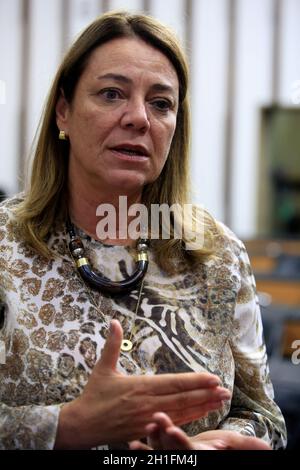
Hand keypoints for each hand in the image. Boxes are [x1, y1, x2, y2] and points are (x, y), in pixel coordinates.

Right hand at [55, 320, 229, 448]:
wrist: (82, 426)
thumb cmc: (94, 396)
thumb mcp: (103, 368)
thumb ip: (112, 344)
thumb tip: (114, 321)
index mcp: (140, 386)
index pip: (174, 383)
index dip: (196, 381)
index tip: (214, 378)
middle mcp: (148, 403)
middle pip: (183, 398)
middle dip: (206, 394)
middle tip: (226, 391)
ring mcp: (149, 419)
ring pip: (182, 413)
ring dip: (203, 407)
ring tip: (220, 401)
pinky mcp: (147, 431)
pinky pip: (173, 424)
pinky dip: (190, 419)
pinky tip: (202, 414)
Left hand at [130, 412, 270, 449]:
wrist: (210, 454)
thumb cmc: (221, 450)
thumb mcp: (234, 447)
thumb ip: (244, 446)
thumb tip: (267, 447)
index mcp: (199, 456)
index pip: (188, 451)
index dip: (180, 441)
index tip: (172, 430)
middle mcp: (184, 460)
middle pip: (172, 451)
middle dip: (163, 437)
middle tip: (156, 419)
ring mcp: (172, 458)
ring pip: (160, 451)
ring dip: (152, 439)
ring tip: (147, 425)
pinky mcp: (164, 454)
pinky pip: (152, 454)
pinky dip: (142, 450)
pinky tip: (132, 444)